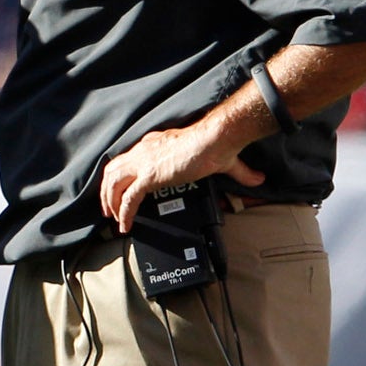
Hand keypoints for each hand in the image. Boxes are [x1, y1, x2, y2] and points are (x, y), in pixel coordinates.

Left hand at [97, 118, 261, 233]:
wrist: (215, 139)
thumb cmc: (217, 145)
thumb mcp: (222, 161)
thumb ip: (239, 171)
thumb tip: (258, 179)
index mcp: (154, 144)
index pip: (129, 158)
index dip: (121, 175)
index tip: (121, 190)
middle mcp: (144, 151)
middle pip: (113, 170)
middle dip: (107, 191)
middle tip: (109, 209)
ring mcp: (144, 163)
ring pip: (113, 184)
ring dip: (110, 203)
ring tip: (115, 220)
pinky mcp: (149, 176)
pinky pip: (127, 198)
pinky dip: (123, 213)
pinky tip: (124, 225)